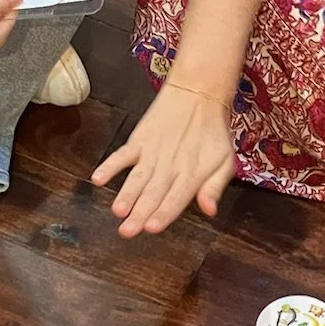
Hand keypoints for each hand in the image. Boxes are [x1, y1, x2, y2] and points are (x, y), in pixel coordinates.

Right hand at [91, 80, 235, 236]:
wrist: (198, 94)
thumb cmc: (213, 133)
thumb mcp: (226, 161)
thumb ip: (215, 187)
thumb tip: (210, 210)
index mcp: (192, 174)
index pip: (176, 199)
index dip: (163, 213)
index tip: (152, 228)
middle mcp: (170, 166)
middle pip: (153, 193)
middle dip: (140, 213)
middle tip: (127, 231)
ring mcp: (152, 153)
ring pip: (137, 177)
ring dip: (126, 194)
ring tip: (117, 210)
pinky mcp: (139, 140)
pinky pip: (123, 154)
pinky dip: (110, 165)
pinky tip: (98, 178)